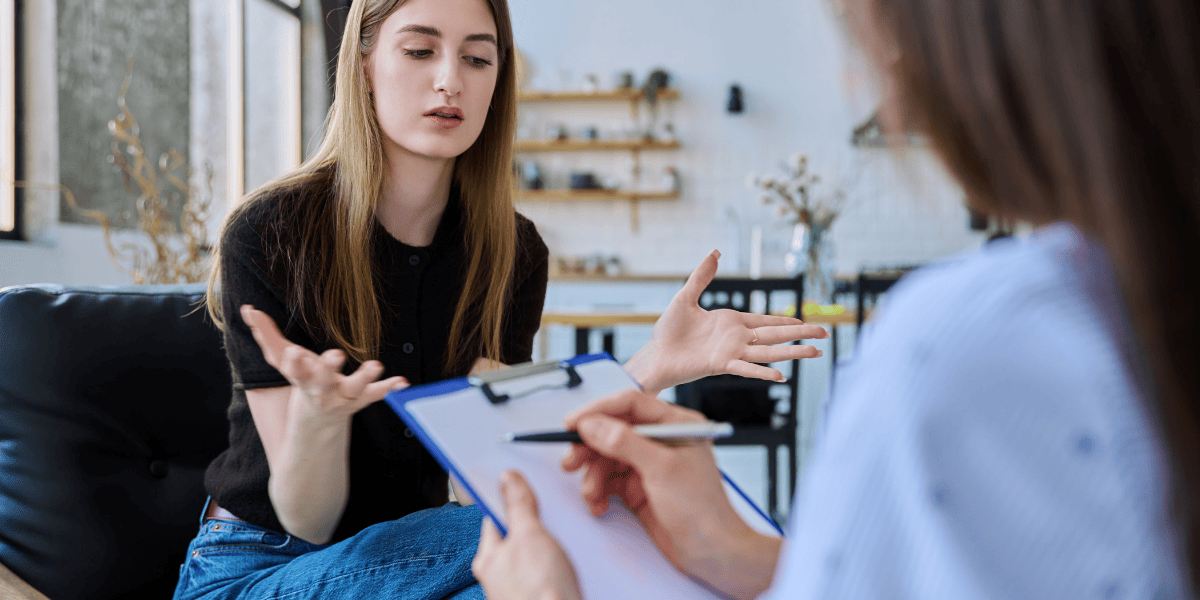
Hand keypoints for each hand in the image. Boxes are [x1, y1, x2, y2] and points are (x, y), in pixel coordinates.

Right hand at [241, 305, 406, 423]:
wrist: (315, 423)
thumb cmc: (301, 380)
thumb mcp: (281, 361)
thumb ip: (266, 335)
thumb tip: (247, 308)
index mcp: (301, 378)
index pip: (295, 370)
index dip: (294, 362)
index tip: (293, 353)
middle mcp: (321, 389)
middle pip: (322, 380)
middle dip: (327, 369)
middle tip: (336, 355)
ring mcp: (342, 396)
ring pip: (354, 388)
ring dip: (364, 377)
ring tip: (376, 365)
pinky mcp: (361, 399)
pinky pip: (376, 394)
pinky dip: (389, 388)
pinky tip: (403, 382)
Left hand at [473, 471, 581, 599]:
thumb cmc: (539, 593)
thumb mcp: (530, 536)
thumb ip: (519, 506)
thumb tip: (507, 478)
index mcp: (489, 559)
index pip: (496, 518)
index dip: (512, 500)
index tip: (527, 486)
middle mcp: (500, 576)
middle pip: (519, 536)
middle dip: (539, 525)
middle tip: (556, 519)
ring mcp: (521, 590)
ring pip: (538, 555)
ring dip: (554, 547)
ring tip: (568, 546)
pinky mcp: (541, 596)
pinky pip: (551, 573)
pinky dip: (562, 566)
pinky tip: (573, 566)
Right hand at [561, 389, 781, 599]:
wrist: (713, 553)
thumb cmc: (703, 509)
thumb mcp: (662, 469)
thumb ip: (625, 442)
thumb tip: (592, 424)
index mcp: (675, 424)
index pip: (630, 404)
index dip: (598, 411)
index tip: (572, 423)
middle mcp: (661, 440)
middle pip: (613, 431)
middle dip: (590, 448)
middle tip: (571, 462)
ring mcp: (649, 465)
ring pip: (606, 458)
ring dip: (593, 476)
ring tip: (591, 494)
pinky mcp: (639, 488)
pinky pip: (608, 481)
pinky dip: (598, 492)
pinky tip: (598, 505)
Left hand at [623, 250, 828, 394]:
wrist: (655, 354)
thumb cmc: (668, 331)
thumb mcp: (685, 297)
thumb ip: (702, 276)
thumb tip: (715, 252)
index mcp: (731, 323)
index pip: (765, 322)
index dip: (786, 322)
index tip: (805, 322)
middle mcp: (736, 339)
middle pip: (775, 336)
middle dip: (801, 334)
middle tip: (825, 334)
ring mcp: (731, 352)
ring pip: (769, 353)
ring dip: (792, 352)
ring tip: (815, 353)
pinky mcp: (721, 364)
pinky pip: (746, 368)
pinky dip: (764, 372)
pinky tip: (783, 375)